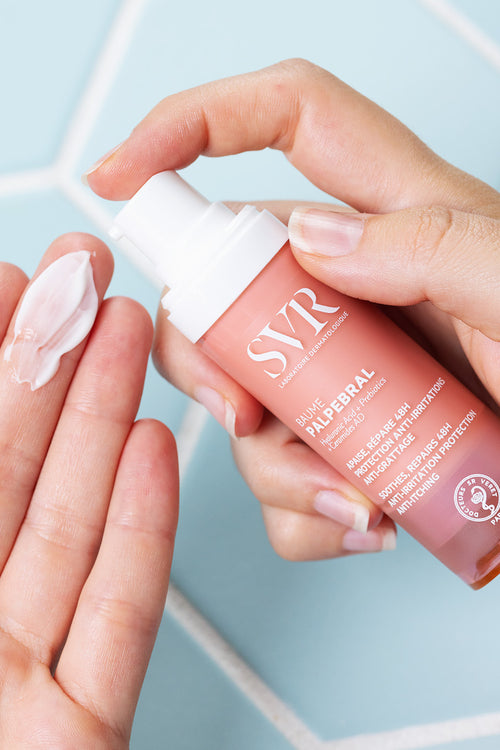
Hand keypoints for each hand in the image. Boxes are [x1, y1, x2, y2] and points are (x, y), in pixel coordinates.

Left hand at [0, 234, 177, 747]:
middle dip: (47, 367)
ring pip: (62, 528)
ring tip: (129, 341)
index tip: (5, 280)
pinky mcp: (74, 735)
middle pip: (0, 472)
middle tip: (85, 282)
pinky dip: (140, 536)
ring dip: (101, 427)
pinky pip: (111, 621)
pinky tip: (157, 458)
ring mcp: (9, 680)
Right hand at [84, 58, 499, 560]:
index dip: (191, 123)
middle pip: (222, 285)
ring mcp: (340, 359)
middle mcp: (351, 282)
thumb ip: (433, 244)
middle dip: (208, 361)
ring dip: (279, 467)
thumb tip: (313, 239)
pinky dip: (306, 511)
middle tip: (246, 414)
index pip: (285, 119)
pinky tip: (366, 519)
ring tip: (360, 502)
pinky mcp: (344, 427)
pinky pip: (283, 468)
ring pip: (243, 397)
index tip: (120, 174)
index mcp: (396, 214)